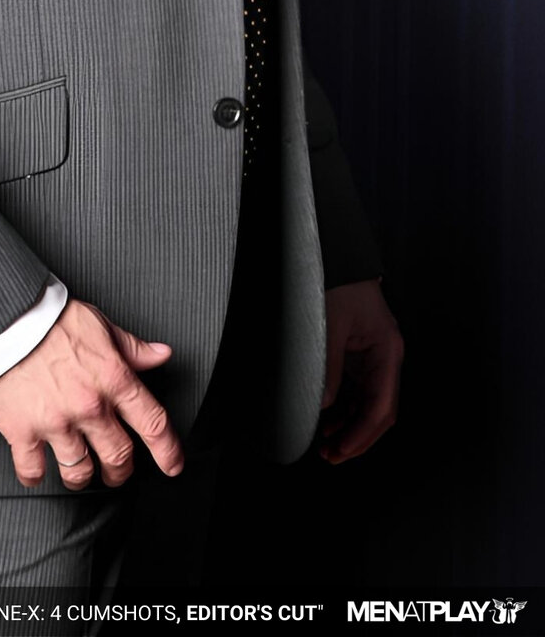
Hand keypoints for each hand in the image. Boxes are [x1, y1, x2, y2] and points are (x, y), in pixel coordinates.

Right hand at [0, 299, 183, 490]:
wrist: (0, 318)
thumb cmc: (46, 318)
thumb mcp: (97, 323)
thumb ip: (130, 346)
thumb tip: (159, 354)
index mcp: (112, 378)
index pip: (152, 423)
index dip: (167, 450)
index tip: (172, 464)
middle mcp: (88, 405)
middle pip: (118, 456)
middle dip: (121, 470)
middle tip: (116, 470)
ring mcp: (55, 422)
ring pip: (80, 471)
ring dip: (83, 476)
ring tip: (80, 472)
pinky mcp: (22, 431)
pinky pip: (33, 470)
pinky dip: (35, 476)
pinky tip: (36, 470)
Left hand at [318, 278, 403, 462]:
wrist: (338, 256)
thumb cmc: (339, 282)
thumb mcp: (330, 324)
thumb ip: (328, 366)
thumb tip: (324, 404)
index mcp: (388, 350)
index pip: (381, 406)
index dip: (362, 433)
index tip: (342, 449)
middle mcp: (386, 357)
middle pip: (379, 411)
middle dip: (357, 437)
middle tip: (331, 455)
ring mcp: (375, 357)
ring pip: (368, 405)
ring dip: (349, 427)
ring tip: (326, 444)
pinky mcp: (361, 355)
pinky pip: (357, 391)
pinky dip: (345, 410)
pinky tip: (329, 422)